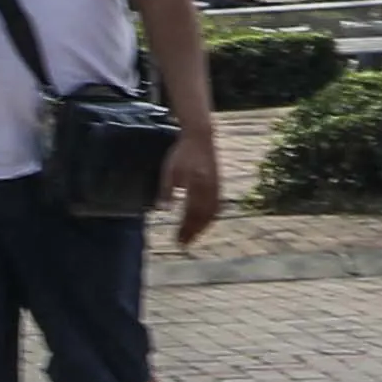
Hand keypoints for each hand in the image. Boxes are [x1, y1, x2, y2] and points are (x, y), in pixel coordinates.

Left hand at [164, 129, 221, 249]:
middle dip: (193, 231)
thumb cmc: (181, 153)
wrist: (200, 137)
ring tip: (192, 237)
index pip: (191, 212)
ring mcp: (216, 187)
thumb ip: (166, 191)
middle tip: (183, 244)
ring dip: (202, 227)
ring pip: (212, 213)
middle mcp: (210, 188)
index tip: (177, 239)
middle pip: (202, 216)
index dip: (185, 228)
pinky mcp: (219, 185)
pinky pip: (217, 206)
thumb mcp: (169, 171)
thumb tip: (162, 211)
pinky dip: (210, 218)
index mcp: (196, 185)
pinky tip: (203, 224)